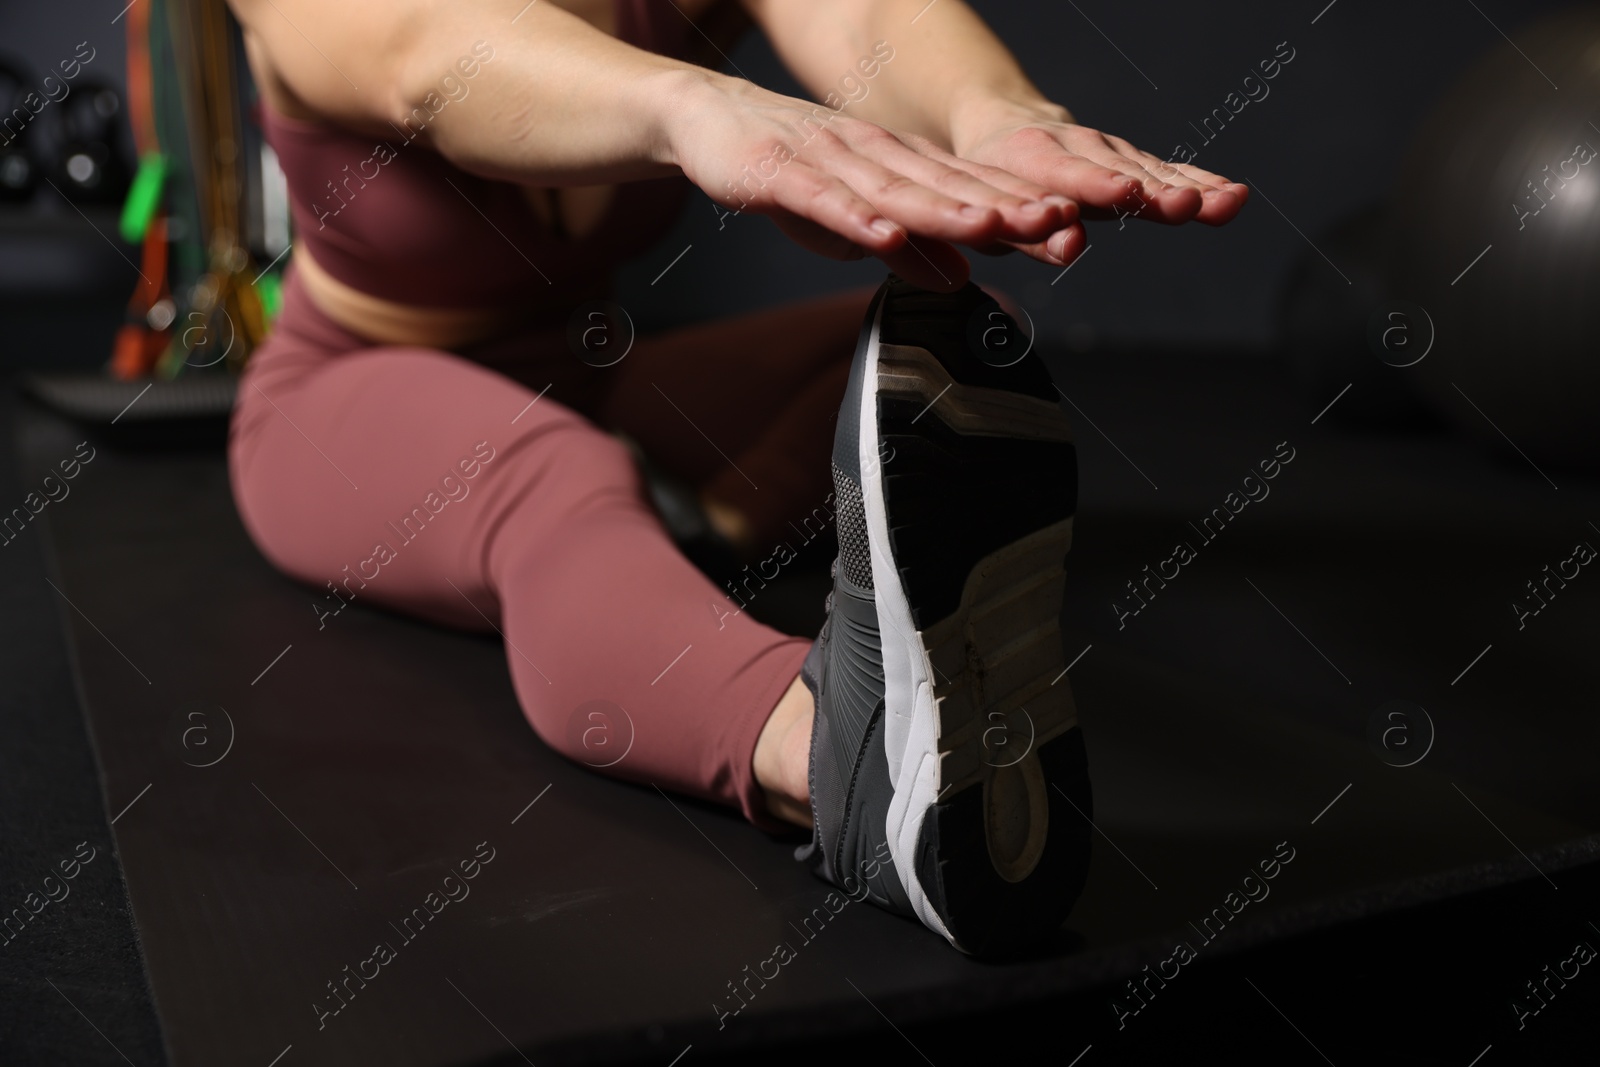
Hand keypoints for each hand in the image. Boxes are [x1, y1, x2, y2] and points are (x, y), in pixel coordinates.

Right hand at [665, 72, 1080, 290]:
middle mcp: (873, 158)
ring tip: (988, 227)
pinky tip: (884, 235)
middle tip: (1054, 222)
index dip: (1018, 206)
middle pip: (945, 187)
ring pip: (894, 192)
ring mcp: (828, 163)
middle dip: (1002, 205)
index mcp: (898, 167)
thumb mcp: (856, 219)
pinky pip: (822, 201)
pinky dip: (855, 218)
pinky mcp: (779, 175)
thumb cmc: (789, 171)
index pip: (967, 189)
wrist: (712, 120)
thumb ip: (908, 247)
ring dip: (943, 211)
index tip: (1068, 226)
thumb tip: (963, 278)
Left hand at [952, 99, 1248, 265]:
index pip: (1067, 170)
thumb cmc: (995, 181)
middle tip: (1185, 206)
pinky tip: (1231, 197)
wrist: (1008, 125)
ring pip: (1152, 171)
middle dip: (1153, 192)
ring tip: (1224, 204)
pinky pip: (1168, 172)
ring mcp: (1110, 151)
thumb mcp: (992, 209)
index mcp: (1033, 154)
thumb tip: (1070, 248)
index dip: (1098, 184)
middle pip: (1121, 171)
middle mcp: (1079, 146)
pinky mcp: (1132, 160)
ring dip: (1188, 189)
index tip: (1126, 193)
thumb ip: (1028, 234)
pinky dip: (1199, 184)